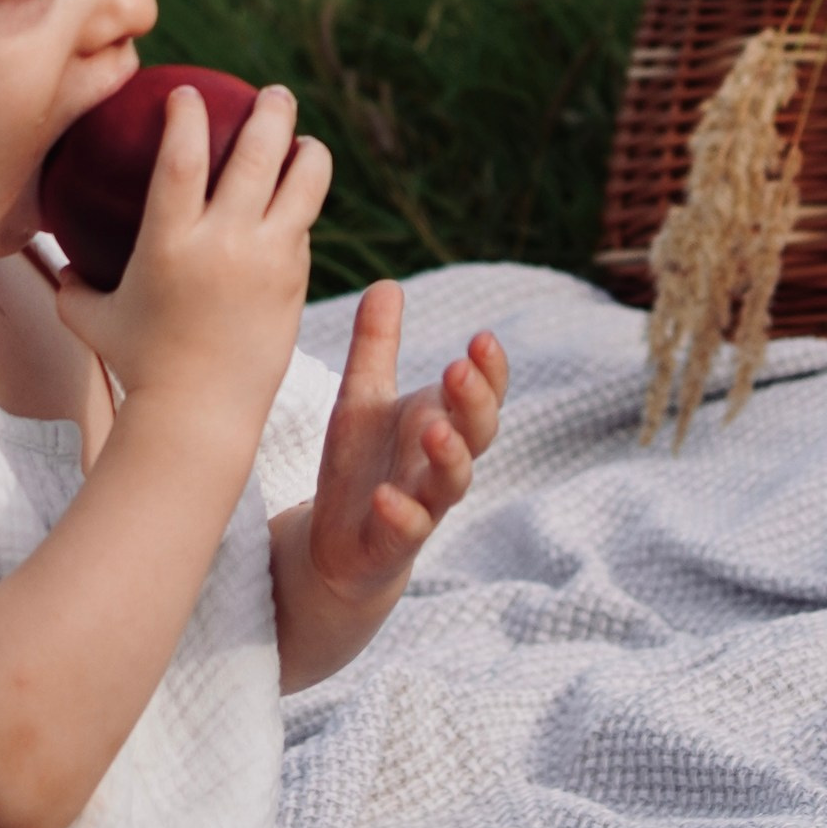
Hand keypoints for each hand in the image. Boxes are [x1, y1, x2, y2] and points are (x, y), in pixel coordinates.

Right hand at [54, 80, 329, 449]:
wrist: (200, 416)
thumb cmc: (139, 366)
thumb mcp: (94, 321)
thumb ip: (77, 285)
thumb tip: (65, 262)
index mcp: (170, 242)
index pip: (181, 157)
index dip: (186, 114)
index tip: (188, 91)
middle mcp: (224, 242)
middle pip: (257, 152)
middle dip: (271, 112)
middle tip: (273, 96)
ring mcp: (267, 260)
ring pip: (303, 184)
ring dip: (307, 152)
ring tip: (303, 142)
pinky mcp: (294, 282)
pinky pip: (302, 228)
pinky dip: (300, 207)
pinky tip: (295, 204)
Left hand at [308, 283, 506, 607]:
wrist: (336, 544)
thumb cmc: (360, 464)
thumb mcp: (361, 397)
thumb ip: (375, 346)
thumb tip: (388, 283)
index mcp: (440, 423)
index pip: (483, 394)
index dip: (491, 370)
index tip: (482, 338)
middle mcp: (439, 464)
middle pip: (479, 434)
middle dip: (476, 403)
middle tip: (459, 369)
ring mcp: (421, 504)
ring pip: (452, 484)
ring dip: (451, 458)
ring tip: (436, 431)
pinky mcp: (392, 541)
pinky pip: (407, 530)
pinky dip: (402, 515)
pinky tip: (386, 496)